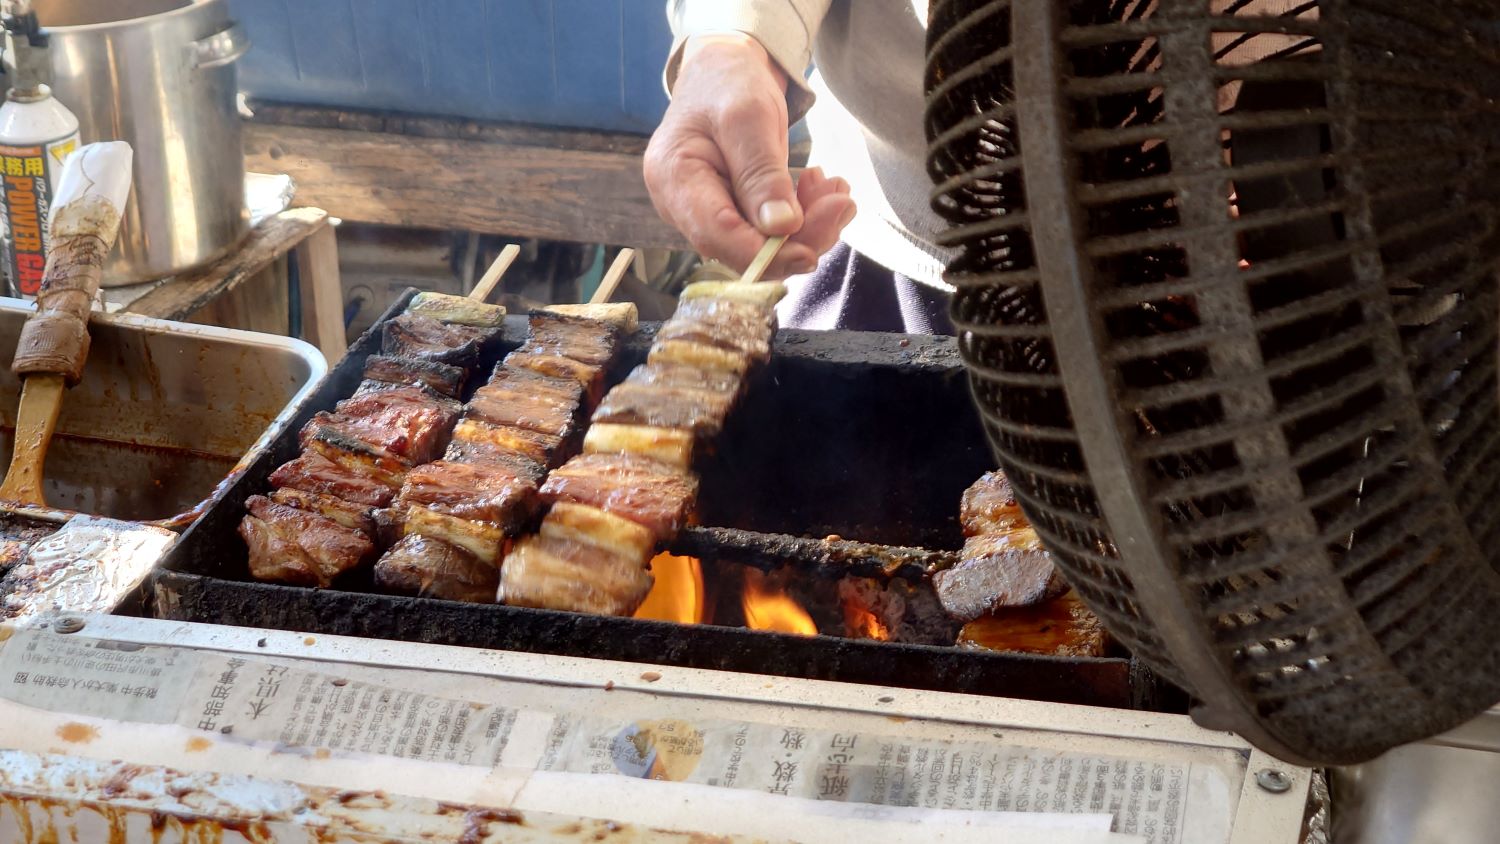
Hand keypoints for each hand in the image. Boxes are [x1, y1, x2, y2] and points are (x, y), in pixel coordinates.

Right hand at [644, 33, 855, 278]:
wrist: (724, 72)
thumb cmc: (729, 84)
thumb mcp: (748, 116)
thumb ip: (761, 173)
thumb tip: (781, 227)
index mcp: (674, 178)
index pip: (715, 234)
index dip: (762, 254)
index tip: (809, 253)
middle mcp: (681, 205)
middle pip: (740, 247)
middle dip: (797, 236)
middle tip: (841, 204)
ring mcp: (705, 213)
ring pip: (760, 245)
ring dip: (808, 225)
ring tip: (835, 190)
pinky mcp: (730, 214)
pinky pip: (767, 232)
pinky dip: (803, 217)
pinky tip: (821, 190)